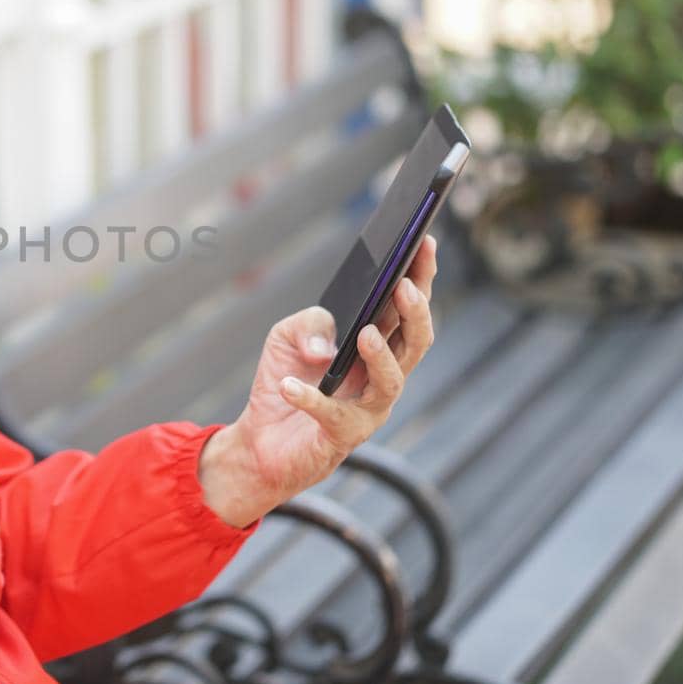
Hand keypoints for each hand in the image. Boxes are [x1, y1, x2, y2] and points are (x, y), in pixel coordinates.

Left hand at [198, 236, 438, 527]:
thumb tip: (328, 344)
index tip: (423, 241)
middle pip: (416, 340)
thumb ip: (309, 323)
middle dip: (415, 311)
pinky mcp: (341, 436)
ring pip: (393, 381)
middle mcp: (382, 376)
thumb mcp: (287, 336)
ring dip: (381, 355)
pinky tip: (289, 385)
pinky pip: (332, 416)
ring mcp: (368, 409)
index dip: (420, 275)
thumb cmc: (283, 380)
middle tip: (404, 285)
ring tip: (365, 333)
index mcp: (376, 344)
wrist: (259, 442)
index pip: (407, 306)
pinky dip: (309, 398)